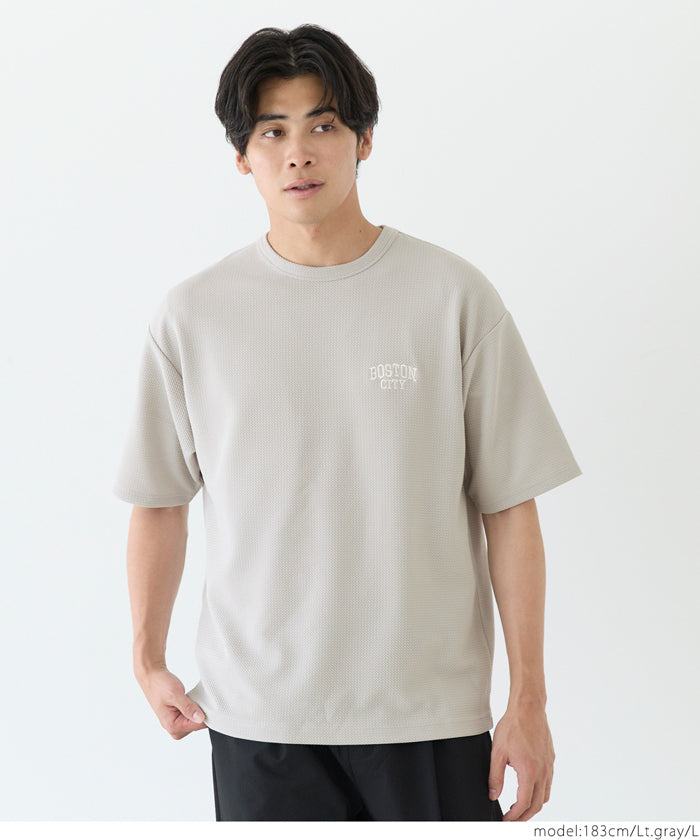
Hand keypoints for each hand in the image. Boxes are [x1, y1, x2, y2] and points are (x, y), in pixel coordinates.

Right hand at [135, 665, 207, 739]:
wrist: (152, 677)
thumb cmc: (160, 684)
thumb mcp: (175, 694)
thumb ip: (188, 707)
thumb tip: (200, 718)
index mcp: (172, 725)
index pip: (197, 725)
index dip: (206, 714)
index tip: (210, 703)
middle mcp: (173, 728)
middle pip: (197, 725)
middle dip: (202, 712)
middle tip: (199, 699)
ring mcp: (175, 723)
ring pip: (195, 720)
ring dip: (198, 710)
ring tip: (194, 698)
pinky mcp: (178, 717)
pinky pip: (192, 716)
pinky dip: (195, 708)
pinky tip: (192, 700)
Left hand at [488, 701, 554, 820]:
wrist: (528, 708)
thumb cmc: (513, 726)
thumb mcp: (498, 752)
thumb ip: (495, 776)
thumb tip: (493, 795)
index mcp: (529, 771)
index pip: (524, 803)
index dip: (514, 816)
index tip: (506, 820)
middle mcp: (543, 772)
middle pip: (537, 805)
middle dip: (524, 816)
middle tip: (512, 821)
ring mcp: (549, 766)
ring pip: (545, 796)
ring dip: (533, 806)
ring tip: (520, 808)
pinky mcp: (550, 760)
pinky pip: (548, 783)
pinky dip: (539, 793)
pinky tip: (529, 789)